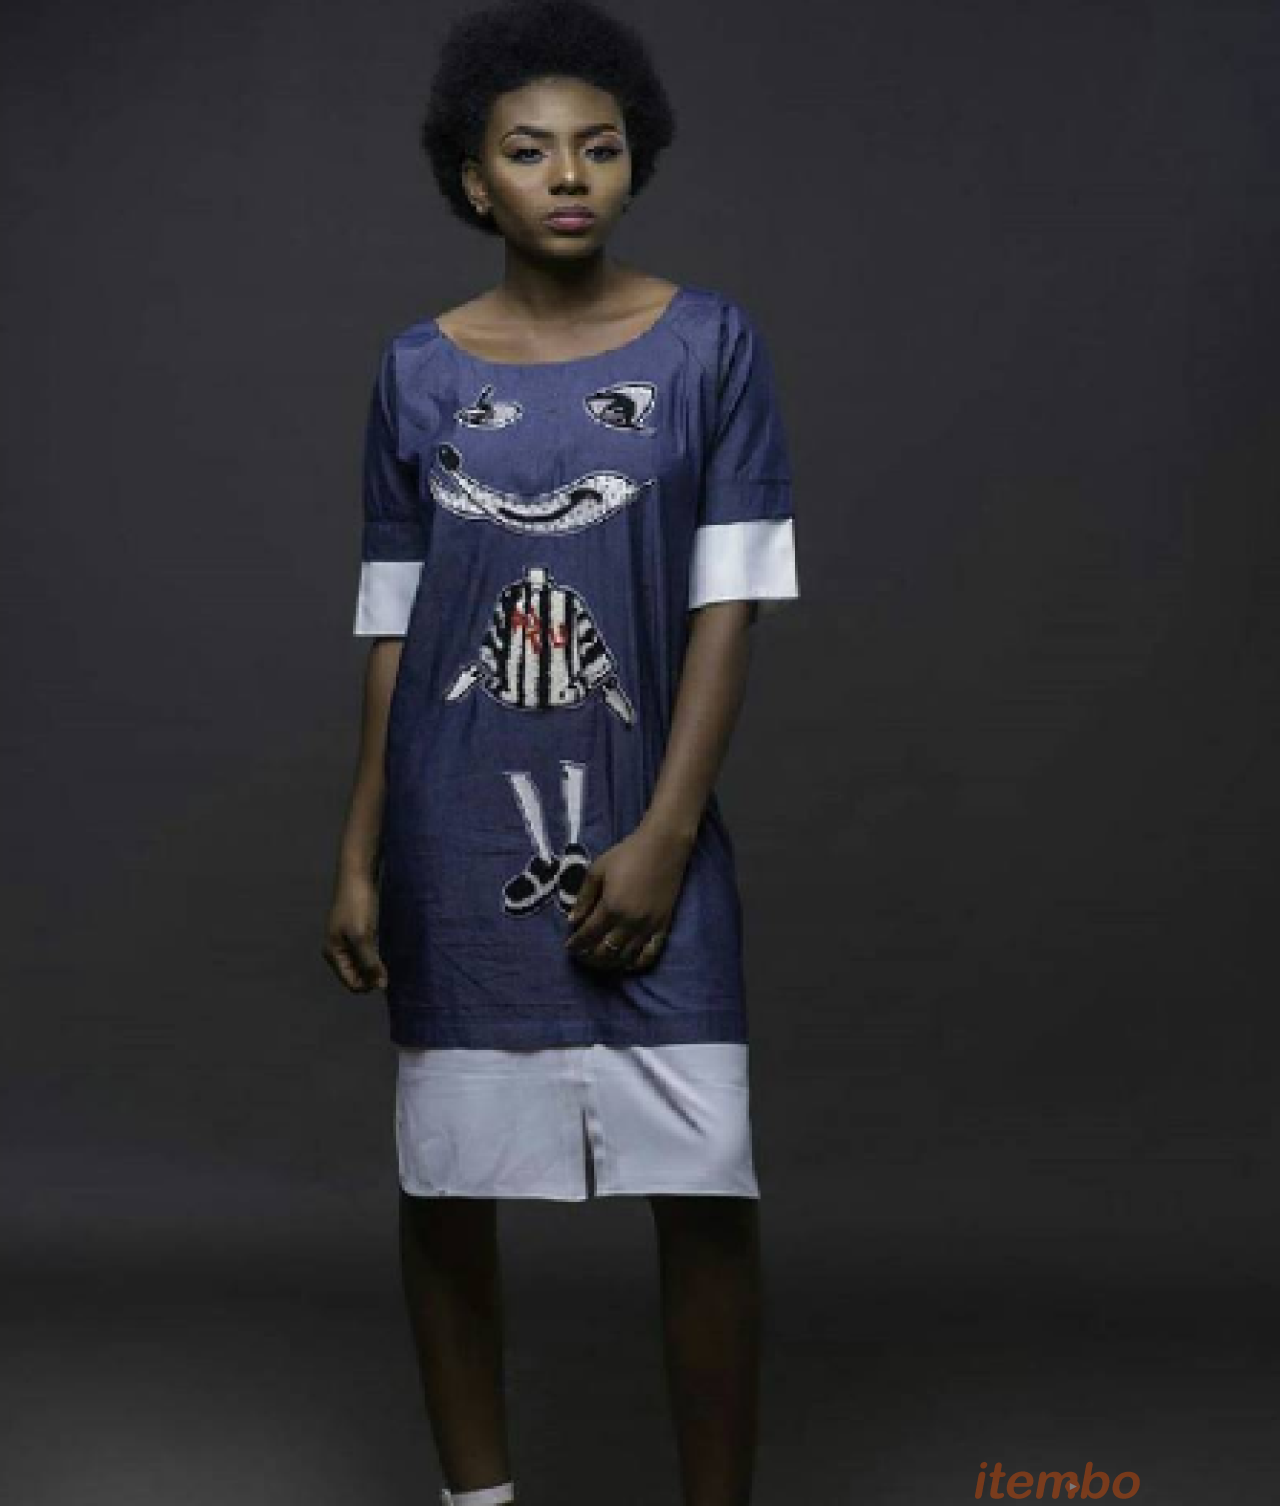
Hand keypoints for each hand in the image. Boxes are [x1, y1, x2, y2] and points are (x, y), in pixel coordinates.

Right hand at [322, 872, 388, 991]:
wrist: (358, 875)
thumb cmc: (357, 904)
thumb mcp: (362, 936)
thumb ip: (370, 962)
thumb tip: (380, 986)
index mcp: (333, 953)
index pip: (351, 982)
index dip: (368, 985)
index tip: (386, 981)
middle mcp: (338, 950)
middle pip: (357, 975)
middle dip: (372, 977)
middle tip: (391, 971)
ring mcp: (348, 941)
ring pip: (364, 965)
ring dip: (376, 967)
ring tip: (391, 963)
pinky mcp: (359, 932)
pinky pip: (368, 953)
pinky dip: (378, 956)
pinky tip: (390, 953)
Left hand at [564, 821, 693, 972]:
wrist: (663, 846)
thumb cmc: (627, 854)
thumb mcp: (597, 870)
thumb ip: (583, 898)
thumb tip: (572, 921)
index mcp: (611, 907)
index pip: (588, 935)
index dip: (576, 944)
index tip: (568, 946)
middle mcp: (630, 922)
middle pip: (604, 952)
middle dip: (588, 957)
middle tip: (581, 954)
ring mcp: (648, 927)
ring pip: (625, 958)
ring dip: (608, 963)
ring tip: (598, 960)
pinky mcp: (663, 927)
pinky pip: (649, 955)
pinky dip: (635, 963)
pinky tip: (625, 963)